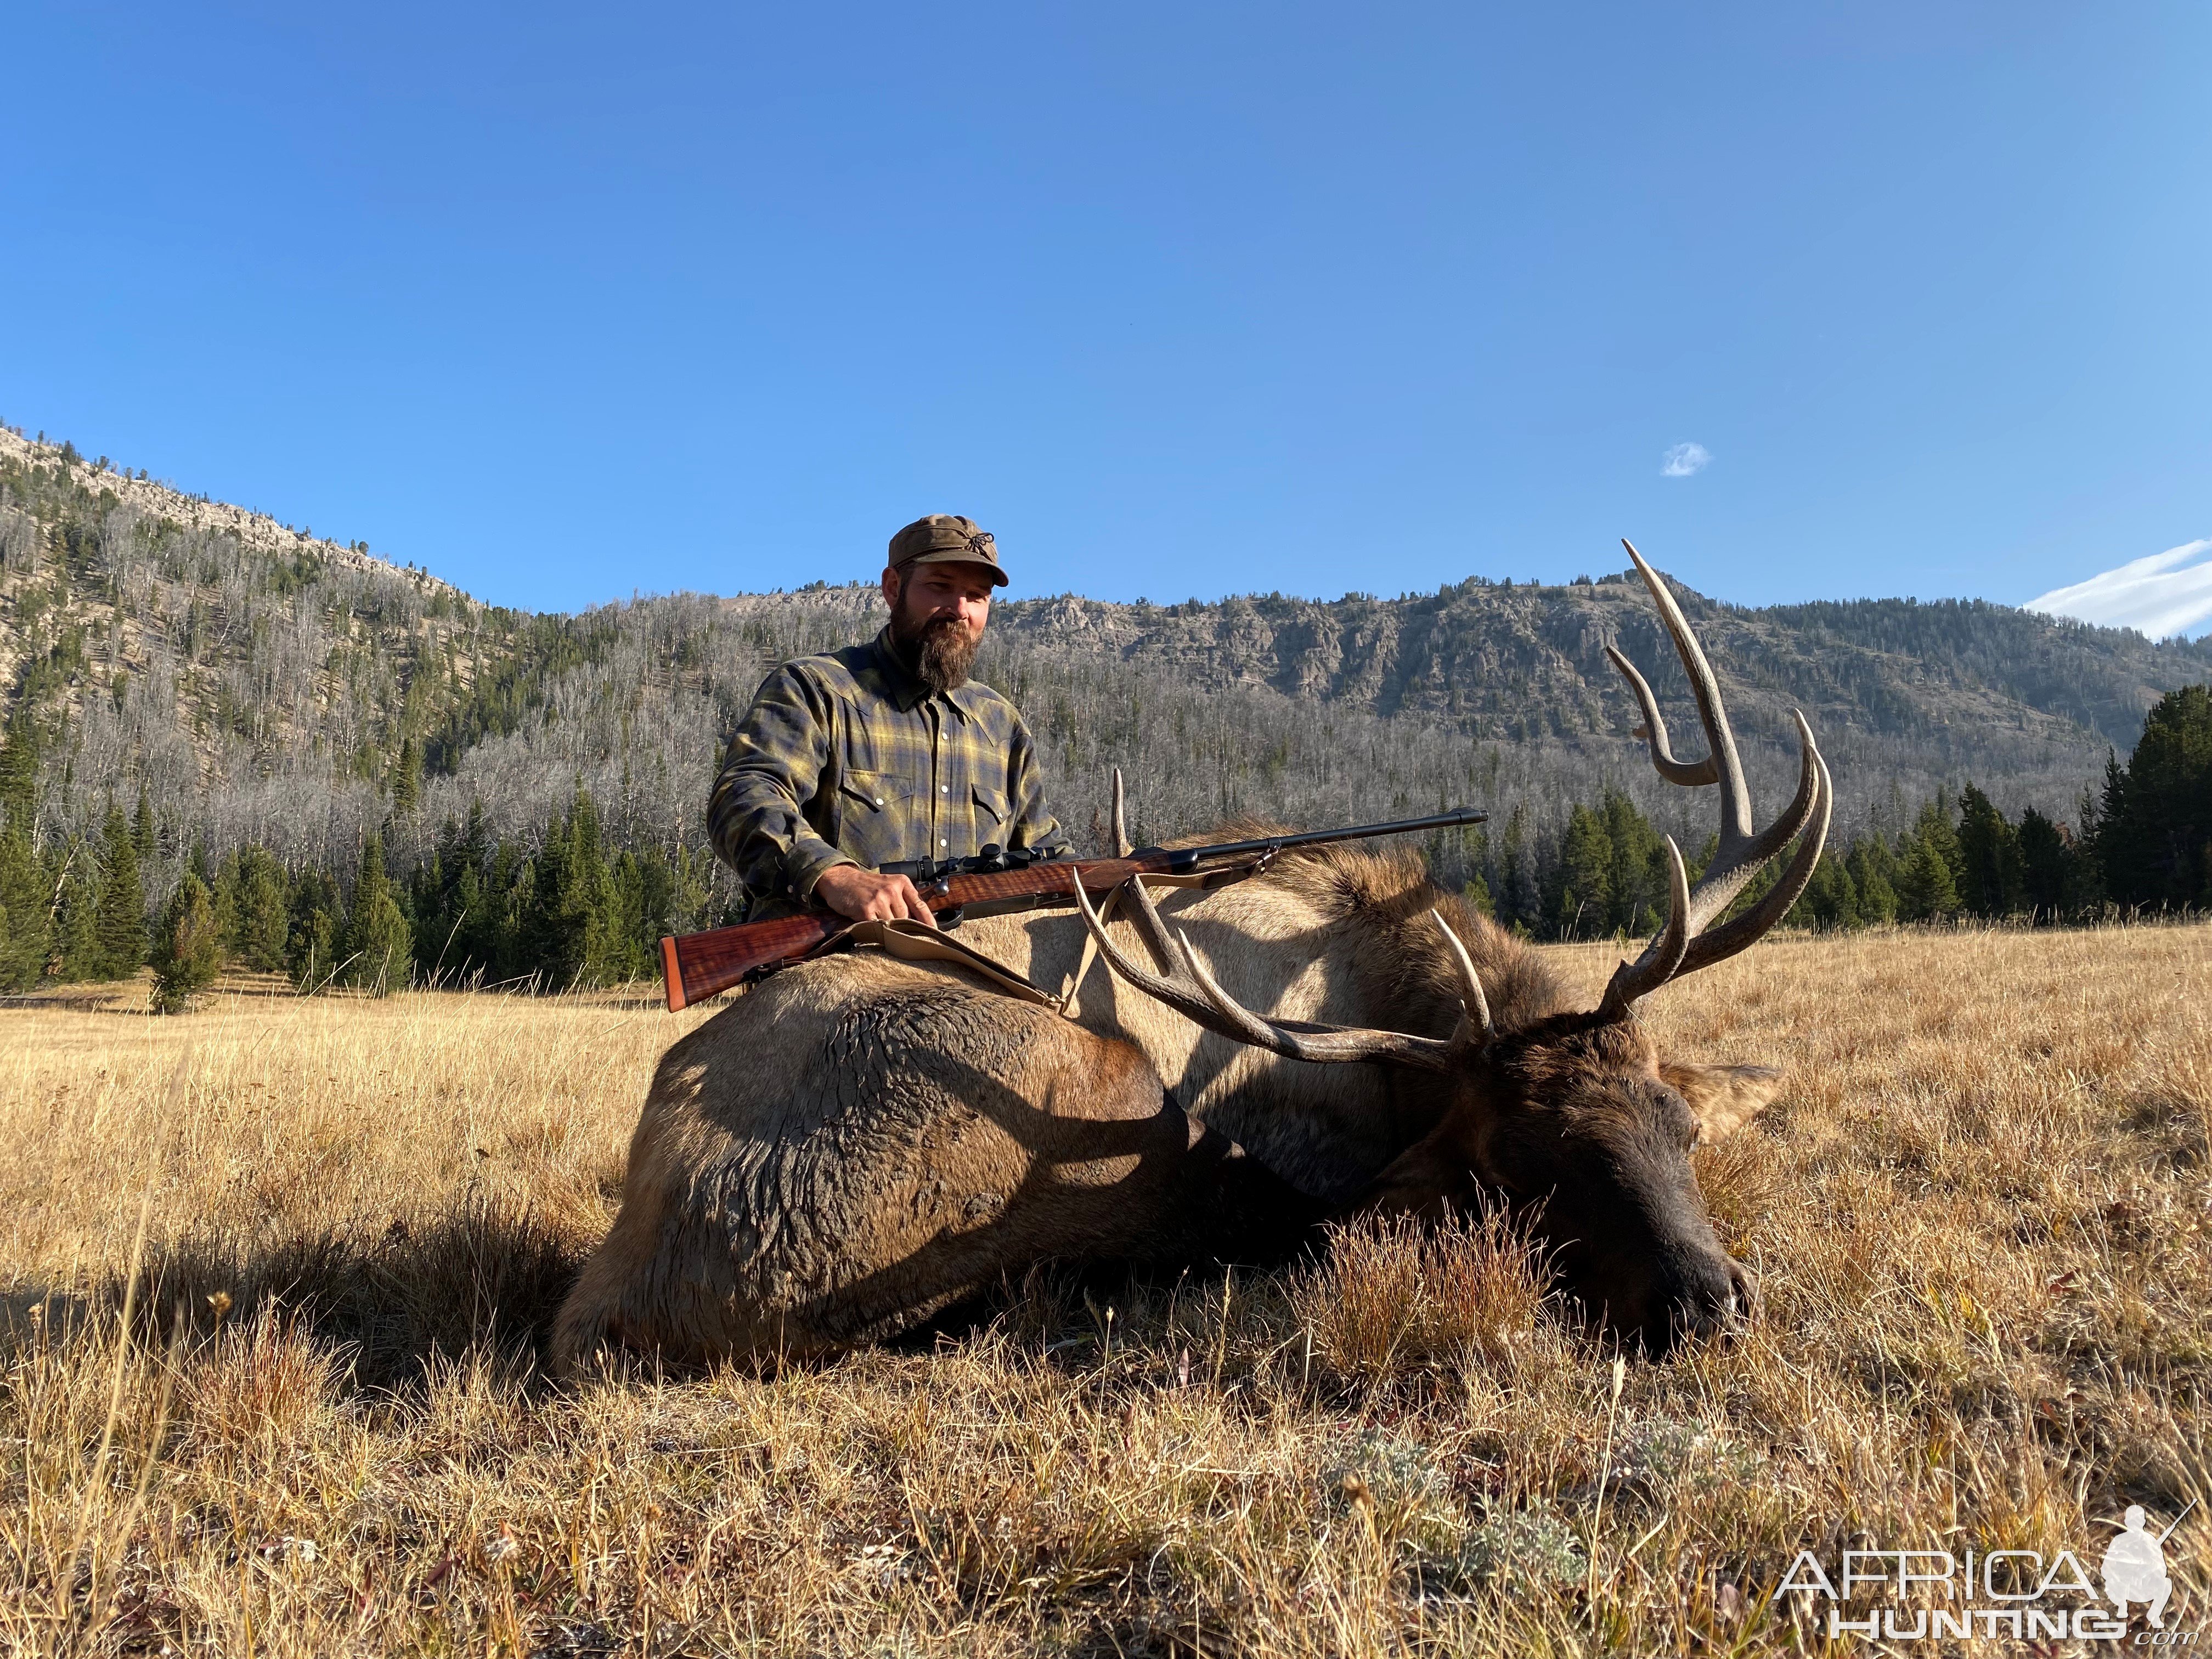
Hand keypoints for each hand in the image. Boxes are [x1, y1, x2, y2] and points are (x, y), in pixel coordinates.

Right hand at [813, 863, 937, 926]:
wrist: (840, 880)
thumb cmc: (864, 885)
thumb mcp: (887, 884)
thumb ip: (901, 899)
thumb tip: (915, 921)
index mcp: (901, 882)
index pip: (920, 905)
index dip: (928, 921)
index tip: (934, 933)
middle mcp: (892, 889)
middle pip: (905, 918)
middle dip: (900, 926)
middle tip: (892, 927)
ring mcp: (879, 899)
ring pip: (892, 925)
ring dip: (886, 929)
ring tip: (877, 922)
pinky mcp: (866, 910)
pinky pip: (877, 928)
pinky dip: (874, 930)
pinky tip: (868, 924)